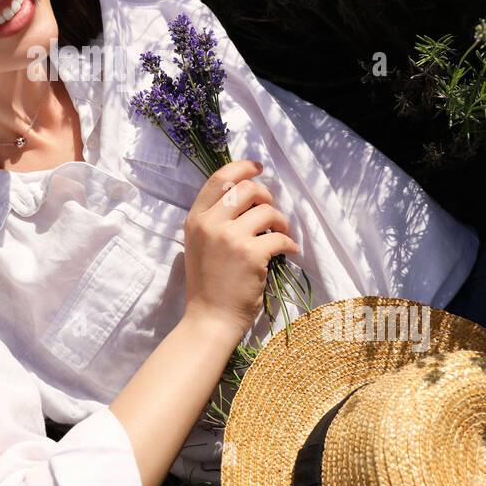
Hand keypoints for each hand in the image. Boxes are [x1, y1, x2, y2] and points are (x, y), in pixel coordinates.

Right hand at [182, 159, 300, 341]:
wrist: (209, 318)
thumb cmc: (207, 283)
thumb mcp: (200, 244)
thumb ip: (215, 219)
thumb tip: (247, 194)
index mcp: (196, 219)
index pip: (219, 179)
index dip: (242, 167)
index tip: (258, 167)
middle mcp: (210, 224)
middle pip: (247, 189)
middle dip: (266, 196)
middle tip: (271, 213)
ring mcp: (230, 238)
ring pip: (267, 211)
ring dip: (281, 221)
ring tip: (282, 233)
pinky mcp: (251, 255)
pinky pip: (279, 237)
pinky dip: (289, 243)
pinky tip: (289, 252)